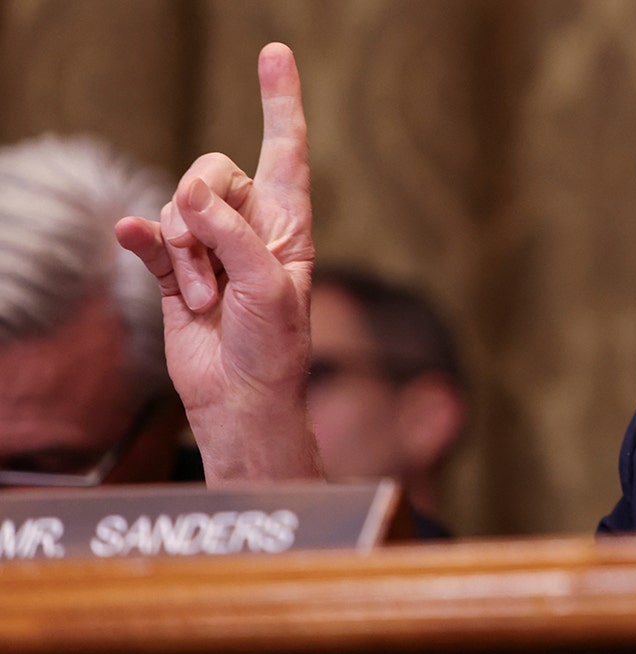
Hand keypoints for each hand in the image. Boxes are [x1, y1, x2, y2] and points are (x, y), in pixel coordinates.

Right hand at [116, 43, 321, 482]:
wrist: (241, 399)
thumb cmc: (273, 347)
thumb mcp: (267, 287)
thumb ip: (232, 235)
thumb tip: (189, 193)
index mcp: (288, 223)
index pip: (285, 150)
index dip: (280, 102)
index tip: (274, 54)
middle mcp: (250, 227)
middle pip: (213, 173)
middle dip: (203, 214)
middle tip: (213, 276)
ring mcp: (210, 246)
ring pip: (178, 207)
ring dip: (185, 254)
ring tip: (205, 301)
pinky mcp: (175, 271)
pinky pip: (149, 237)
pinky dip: (141, 238)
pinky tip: (130, 237)